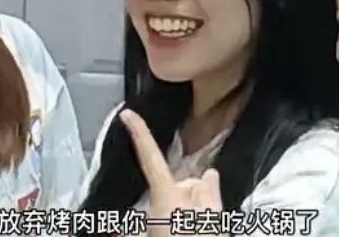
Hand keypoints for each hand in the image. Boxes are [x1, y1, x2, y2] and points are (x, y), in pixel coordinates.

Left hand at [120, 109, 223, 236]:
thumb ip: (210, 194)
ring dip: (192, 214)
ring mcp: (153, 224)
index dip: (140, 134)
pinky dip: (188, 225)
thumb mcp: (212, 222)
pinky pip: (177, 221)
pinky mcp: (156, 230)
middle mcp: (154, 210)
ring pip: (179, 207)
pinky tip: (195, 229)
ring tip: (201, 228)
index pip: (151, 159)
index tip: (126, 114)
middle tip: (210, 219)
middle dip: (194, 194)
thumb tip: (207, 174)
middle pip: (177, 187)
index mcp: (165, 199)